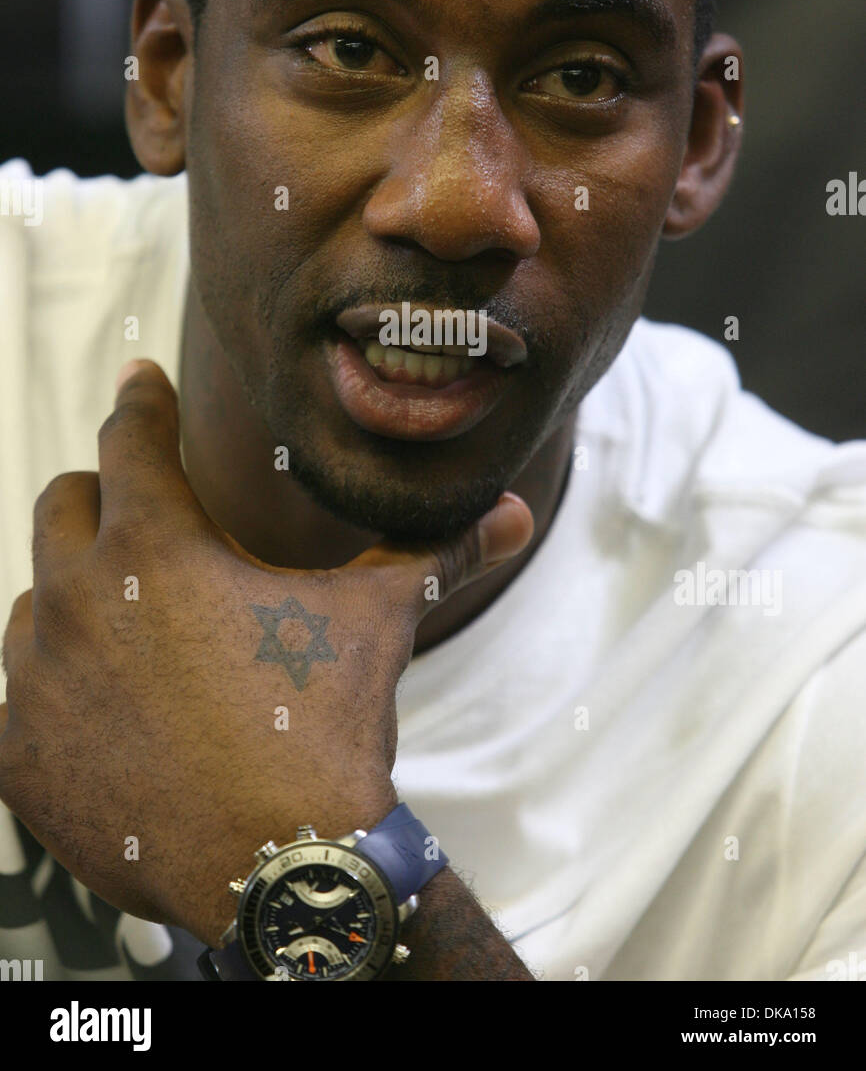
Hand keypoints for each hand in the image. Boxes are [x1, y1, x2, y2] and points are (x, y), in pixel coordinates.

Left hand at [0, 360, 532, 943]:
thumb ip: (435, 553)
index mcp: (155, 549)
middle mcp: (75, 601)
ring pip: (33, 603)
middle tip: (140, 509)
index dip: (141, 401)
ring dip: (74, 599)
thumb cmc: (322, 730)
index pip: (129, 439)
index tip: (141, 381)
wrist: (279, 869)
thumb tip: (513, 512)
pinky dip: (55, 691)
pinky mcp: (17, 756)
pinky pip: (16, 698)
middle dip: (101, 495)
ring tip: (132, 628)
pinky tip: (107, 714)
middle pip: (63, 507)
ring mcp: (36, 681)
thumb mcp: (378, 624)